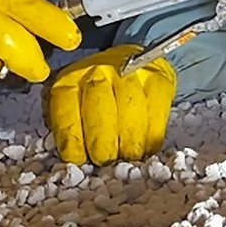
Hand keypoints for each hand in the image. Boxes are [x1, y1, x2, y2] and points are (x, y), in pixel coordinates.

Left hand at [46, 44, 175, 164]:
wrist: (131, 65)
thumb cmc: (98, 97)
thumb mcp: (74, 108)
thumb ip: (72, 130)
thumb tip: (77, 161)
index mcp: (70, 81)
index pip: (67, 108)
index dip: (72, 138)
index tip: (79, 159)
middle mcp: (99, 72)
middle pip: (100, 107)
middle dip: (102, 141)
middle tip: (105, 161)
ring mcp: (131, 73)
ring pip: (131, 110)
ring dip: (129, 141)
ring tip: (128, 157)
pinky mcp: (158, 80)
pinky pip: (156, 110)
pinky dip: (151, 135)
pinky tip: (146, 148)